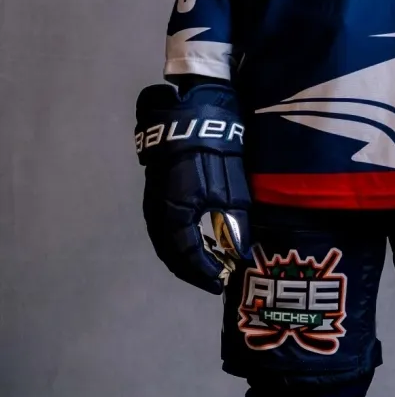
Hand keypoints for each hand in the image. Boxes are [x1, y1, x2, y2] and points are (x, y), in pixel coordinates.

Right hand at [135, 81, 251, 293]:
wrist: (192, 113)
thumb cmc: (216, 151)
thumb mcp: (233, 190)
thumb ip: (235, 225)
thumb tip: (239, 253)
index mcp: (176, 215)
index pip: (187, 256)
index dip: (204, 273)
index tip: (220, 283)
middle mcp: (158, 211)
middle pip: (170, 253)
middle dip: (191, 269)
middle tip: (212, 278)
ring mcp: (152, 199)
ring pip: (162, 240)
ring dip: (181, 256)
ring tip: (203, 264)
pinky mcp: (155, 189)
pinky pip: (160, 225)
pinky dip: (174, 239)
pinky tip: (191, 240)